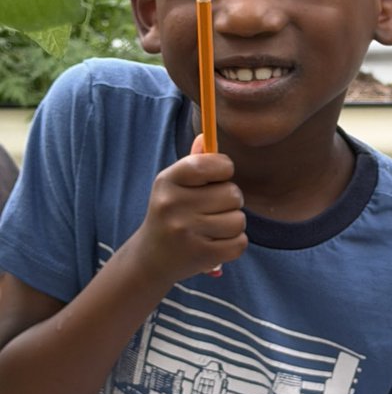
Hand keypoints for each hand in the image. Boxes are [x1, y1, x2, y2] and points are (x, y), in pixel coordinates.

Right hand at [133, 134, 246, 283]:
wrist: (150, 259)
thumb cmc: (170, 215)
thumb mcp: (174, 186)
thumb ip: (194, 163)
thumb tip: (205, 134)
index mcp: (168, 180)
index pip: (209, 163)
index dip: (224, 168)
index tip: (219, 177)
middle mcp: (173, 204)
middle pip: (233, 194)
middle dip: (230, 201)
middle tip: (212, 209)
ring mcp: (186, 232)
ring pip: (239, 219)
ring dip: (233, 224)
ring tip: (212, 228)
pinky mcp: (200, 255)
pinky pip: (239, 243)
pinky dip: (234, 244)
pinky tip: (215, 244)